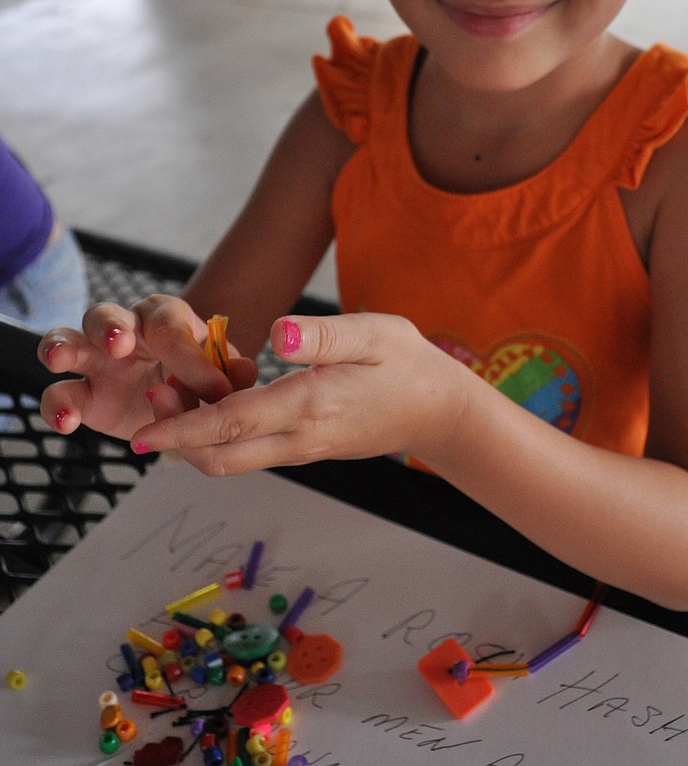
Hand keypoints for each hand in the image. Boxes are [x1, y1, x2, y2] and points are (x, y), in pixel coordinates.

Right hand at [38, 295, 256, 441]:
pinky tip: (67, 420)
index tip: (216, 391)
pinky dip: (56, 406)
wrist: (182, 400)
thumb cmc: (201, 374)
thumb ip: (232, 372)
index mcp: (164, 317)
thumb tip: (245, 372)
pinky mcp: (82, 394)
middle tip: (121, 343)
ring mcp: (95, 359)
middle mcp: (124, 328)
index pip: (170, 329)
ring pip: (67, 340)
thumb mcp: (222, 372)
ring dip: (62, 347)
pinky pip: (57, 393)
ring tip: (61, 360)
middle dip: (111, 326)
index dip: (192, 360)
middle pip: (106, 315)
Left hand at [126, 312, 471, 475]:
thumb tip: (278, 333)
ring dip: (196, 438)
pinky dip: (221, 435)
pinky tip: (214, 402)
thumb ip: (323, 335)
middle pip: (222, 457)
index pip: (233, 425)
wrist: (439, 411)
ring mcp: (302, 449)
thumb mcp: (373, 333)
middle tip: (152, 403)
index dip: (183, 428)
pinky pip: (251, 451)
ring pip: (234, 459)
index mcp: (310, 405)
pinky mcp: (305, 449)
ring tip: (175, 396)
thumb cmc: (407, 362)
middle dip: (178, 439)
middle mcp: (300, 437)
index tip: (143, 432)